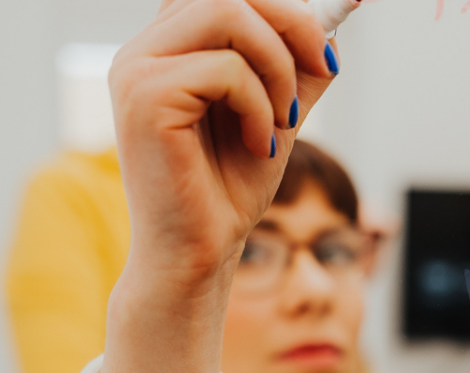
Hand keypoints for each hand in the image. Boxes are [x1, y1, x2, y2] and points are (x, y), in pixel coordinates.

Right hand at [110, 0, 336, 280]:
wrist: (200, 251)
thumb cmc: (229, 188)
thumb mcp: (278, 113)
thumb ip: (299, 68)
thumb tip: (333, 25)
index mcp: (170, 46)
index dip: (283, 3)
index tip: (329, 34)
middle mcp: (145, 49)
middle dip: (293, 21)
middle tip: (325, 67)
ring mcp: (137, 69)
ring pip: (227, 12)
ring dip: (278, 65)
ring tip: (285, 116)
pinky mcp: (144, 97)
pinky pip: (226, 69)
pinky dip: (260, 105)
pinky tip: (259, 143)